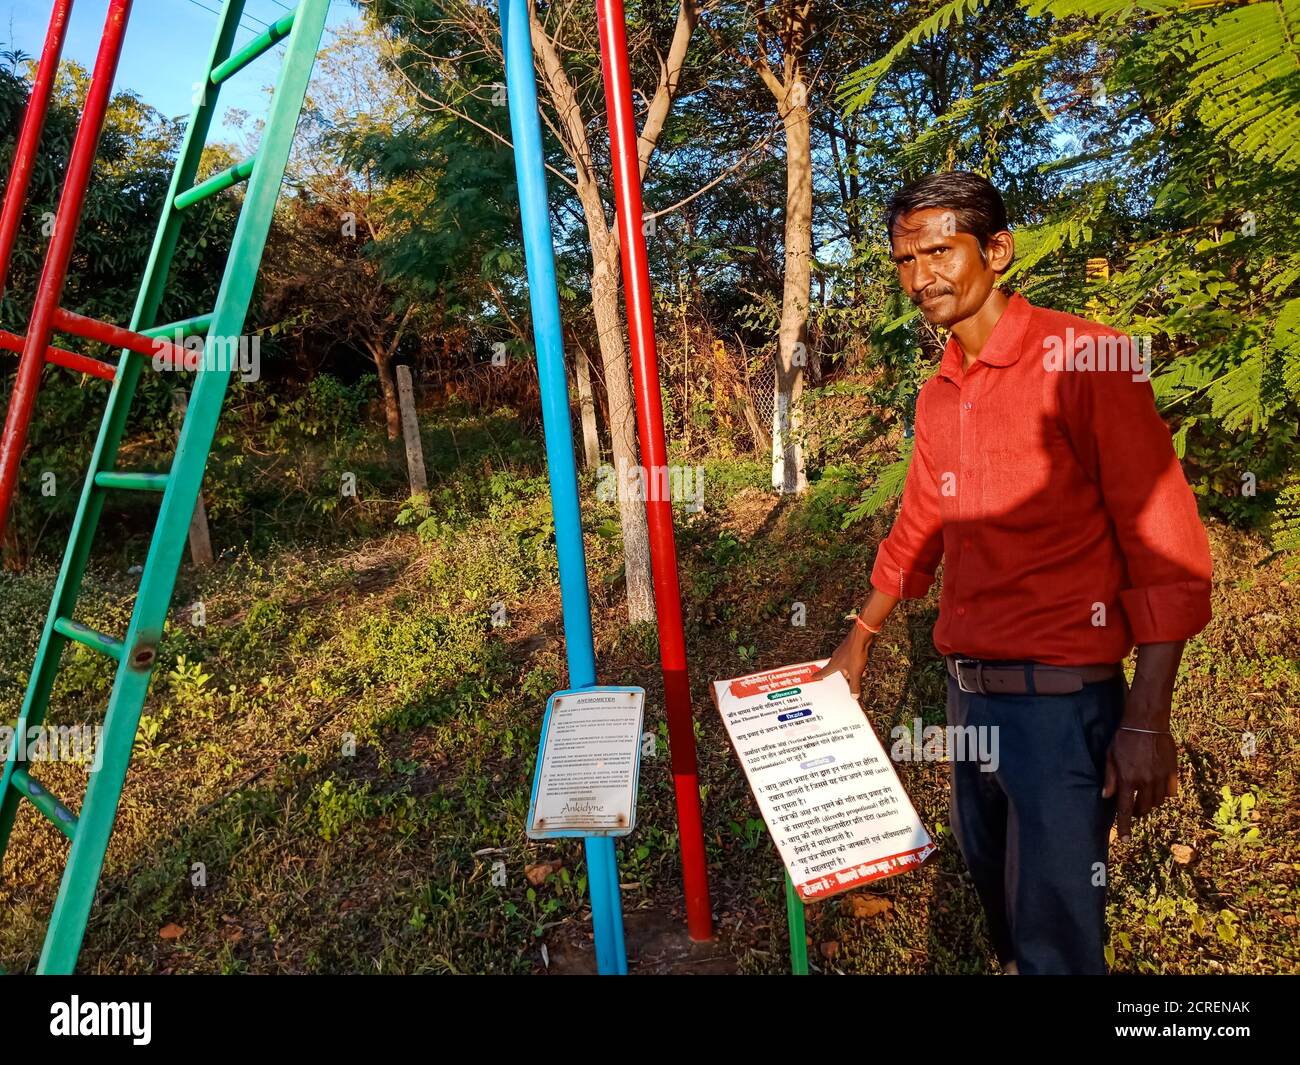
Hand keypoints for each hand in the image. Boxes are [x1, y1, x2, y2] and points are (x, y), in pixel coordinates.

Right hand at [812, 627, 871, 696]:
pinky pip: (851, 660)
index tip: (813, 677)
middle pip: (837, 670)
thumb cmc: (855, 652)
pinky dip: (855, 664)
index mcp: (834, 664)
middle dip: (844, 675)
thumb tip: (854, 695)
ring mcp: (843, 652)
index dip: (818, 676)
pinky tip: (863, 665)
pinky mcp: (849, 649)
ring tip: (859, 673)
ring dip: (851, 670)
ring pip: (845, 664)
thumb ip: (854, 685)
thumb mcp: (855, 672)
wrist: (861, 637)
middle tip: (847, 679)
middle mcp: (836, 657)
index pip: (824, 672)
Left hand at [1102, 684, 1178, 838]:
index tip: (1125, 840)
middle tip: (1132, 806)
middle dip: (1137, 812)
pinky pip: (1170, 793)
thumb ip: (1110, 778)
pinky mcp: (1172, 772)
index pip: (1124, 810)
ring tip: (1143, 795)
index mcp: (1127, 779)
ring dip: (1149, 803)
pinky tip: (1157, 787)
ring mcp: (1160, 778)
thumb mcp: (1110, 756)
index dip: (1124, 827)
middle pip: (1143, 809)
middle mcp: (1144, 782)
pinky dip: (1164, 794)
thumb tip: (1106, 797)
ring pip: (1157, 802)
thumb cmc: (1124, 738)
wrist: (1147, 723)